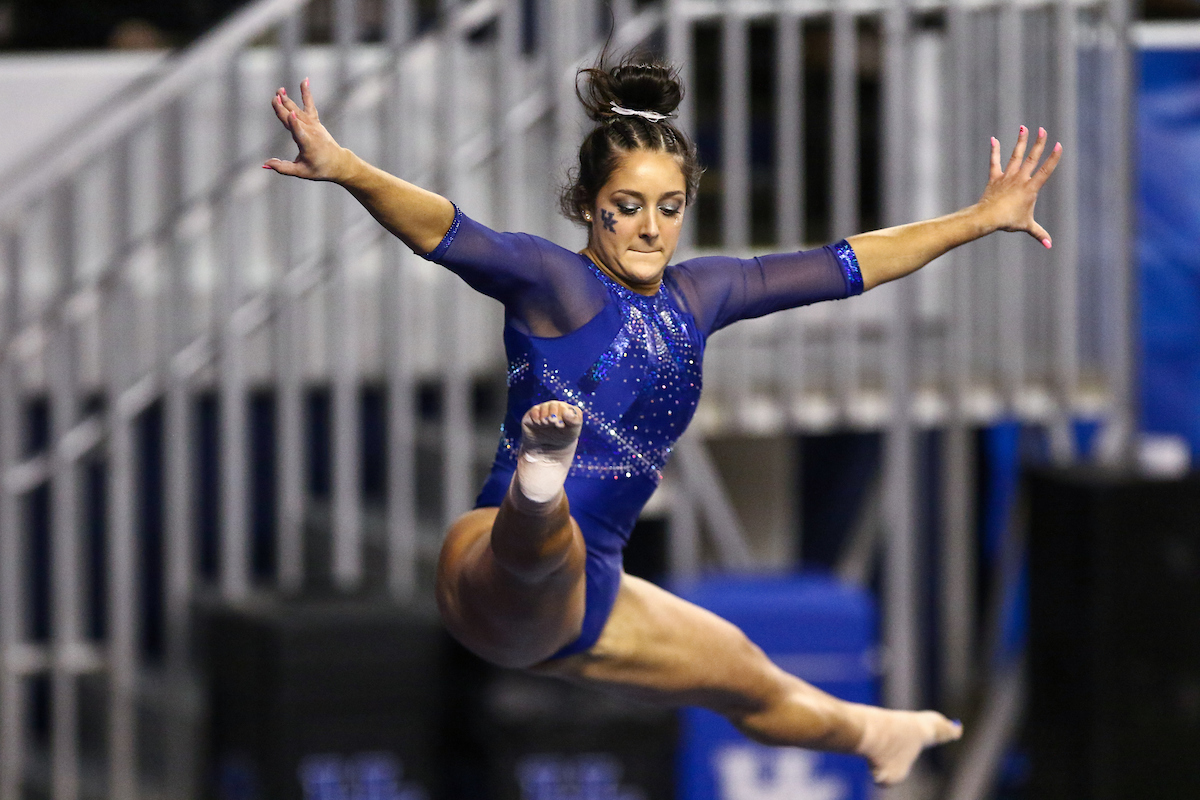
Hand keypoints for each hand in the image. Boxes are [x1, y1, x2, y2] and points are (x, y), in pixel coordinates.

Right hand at [263, 79, 351, 181]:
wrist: (338, 162)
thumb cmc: (318, 169)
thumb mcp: (301, 172)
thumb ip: (283, 168)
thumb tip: (266, 164)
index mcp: (308, 145)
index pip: (300, 134)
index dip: (295, 125)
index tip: (291, 114)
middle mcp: (311, 132)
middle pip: (295, 119)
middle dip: (285, 108)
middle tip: (275, 97)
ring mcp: (313, 125)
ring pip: (298, 110)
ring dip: (288, 100)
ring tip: (280, 90)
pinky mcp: (315, 121)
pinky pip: (310, 104)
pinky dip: (306, 93)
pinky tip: (304, 80)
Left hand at [976, 125, 1061, 247]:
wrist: (987, 217)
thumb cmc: (1008, 222)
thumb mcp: (1027, 226)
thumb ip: (1039, 234)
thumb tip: (1050, 246)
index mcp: (1031, 188)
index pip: (1045, 171)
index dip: (1053, 158)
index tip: (1059, 145)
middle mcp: (1020, 179)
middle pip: (1031, 158)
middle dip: (1038, 143)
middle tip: (1042, 129)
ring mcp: (1007, 177)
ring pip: (1015, 156)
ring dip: (1020, 141)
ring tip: (1024, 127)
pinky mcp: (995, 178)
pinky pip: (994, 162)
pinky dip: (994, 151)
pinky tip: (993, 139)